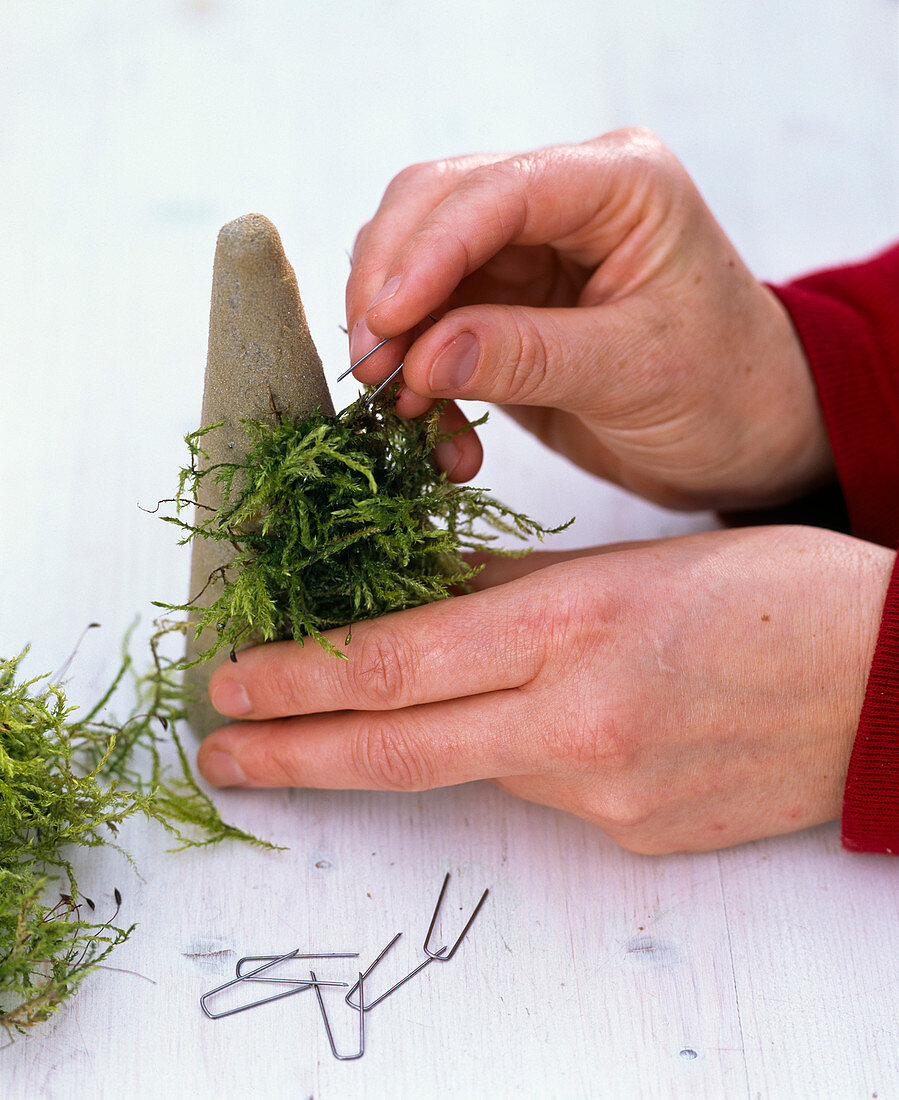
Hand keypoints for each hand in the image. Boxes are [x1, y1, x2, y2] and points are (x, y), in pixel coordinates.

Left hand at [197, 526, 891, 852]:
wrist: (889, 683)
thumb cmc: (775, 594)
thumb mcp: (631, 560)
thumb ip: (511, 585)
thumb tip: (418, 594)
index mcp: (576, 625)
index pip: (396, 663)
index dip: (300, 679)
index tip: (234, 685)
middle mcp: (581, 722)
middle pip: (398, 747)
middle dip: (296, 752)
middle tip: (225, 754)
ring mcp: (609, 794)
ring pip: (472, 765)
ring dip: (407, 745)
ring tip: (361, 720)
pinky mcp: (636, 837)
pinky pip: (543, 791)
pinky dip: (511, 755)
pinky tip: (532, 726)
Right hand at [345, 130, 832, 510]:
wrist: (745, 437)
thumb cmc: (725, 391)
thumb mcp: (634, 373)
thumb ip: (527, 357)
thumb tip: (421, 359)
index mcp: (618, 185)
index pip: (495, 193)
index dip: (426, 253)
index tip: (384, 324)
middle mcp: (563, 201)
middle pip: (433, 208)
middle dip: (389, 289)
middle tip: (371, 369)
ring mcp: (527, 251)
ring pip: (417, 268)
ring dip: (397, 342)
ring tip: (406, 415)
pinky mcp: (504, 306)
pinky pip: (431, 329)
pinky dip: (420, 380)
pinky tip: (437, 433)